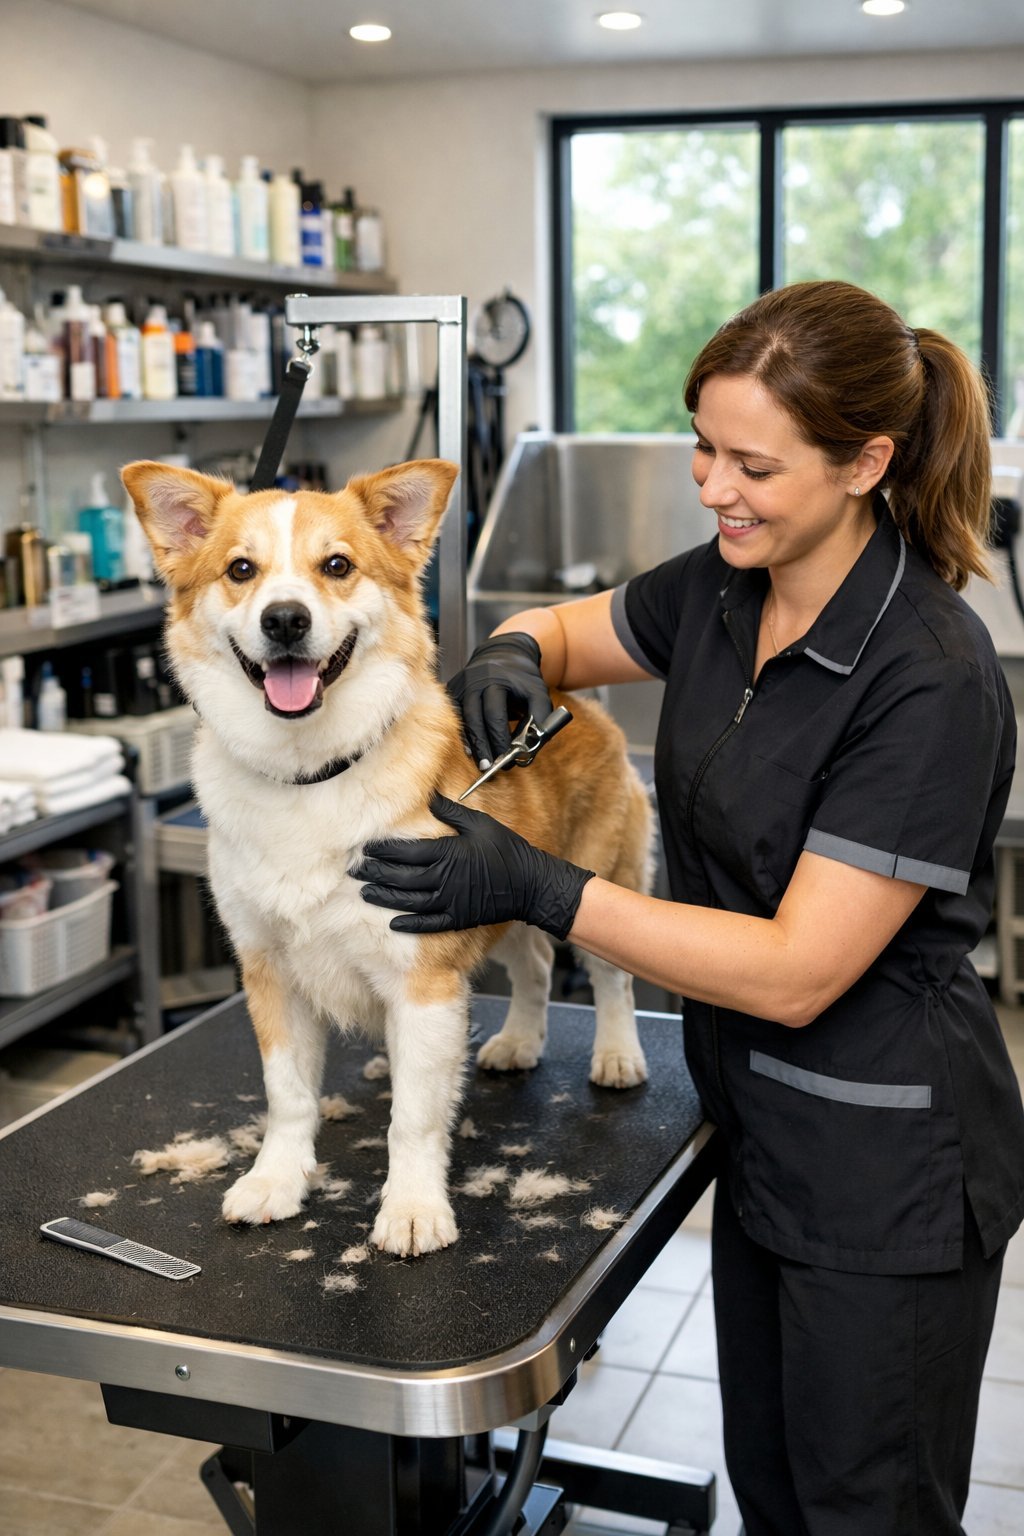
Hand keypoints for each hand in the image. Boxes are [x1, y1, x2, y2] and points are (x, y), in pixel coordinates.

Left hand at [354, 793, 593, 937]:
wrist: (530, 883)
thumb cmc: (506, 849)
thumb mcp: (480, 824)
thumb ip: (451, 812)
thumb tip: (429, 796)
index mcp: (448, 853)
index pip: (405, 852)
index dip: (382, 851)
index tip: (365, 847)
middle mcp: (445, 879)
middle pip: (401, 877)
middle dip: (375, 873)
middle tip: (355, 870)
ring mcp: (450, 902)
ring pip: (408, 901)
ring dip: (384, 898)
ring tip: (365, 893)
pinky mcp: (458, 918)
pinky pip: (428, 924)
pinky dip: (409, 924)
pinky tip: (393, 923)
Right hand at [446, 632, 554, 766]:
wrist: (502, 654)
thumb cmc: (522, 678)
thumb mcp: (538, 691)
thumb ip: (541, 716)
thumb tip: (533, 746)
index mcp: (496, 680)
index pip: (495, 713)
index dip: (500, 738)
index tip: (509, 757)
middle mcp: (473, 681)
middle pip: (474, 719)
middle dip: (483, 745)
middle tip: (491, 767)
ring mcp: (460, 686)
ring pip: (461, 720)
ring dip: (472, 744)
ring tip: (482, 763)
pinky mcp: (452, 691)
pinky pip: (454, 717)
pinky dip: (462, 735)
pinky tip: (469, 751)